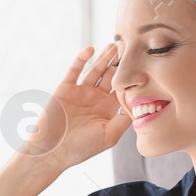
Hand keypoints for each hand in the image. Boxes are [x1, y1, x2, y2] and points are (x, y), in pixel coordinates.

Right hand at [21, 43, 134, 170]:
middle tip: (130, 47)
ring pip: (96, 69)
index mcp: (108, 109)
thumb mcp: (108, 136)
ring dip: (105, 57)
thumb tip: (139, 104)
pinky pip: (75, 70)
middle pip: (112, 75)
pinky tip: (91, 50)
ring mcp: (80, 92)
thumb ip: (124, 120)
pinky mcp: (65, 88)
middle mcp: (95, 98)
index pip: (123, 88)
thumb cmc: (81, 148)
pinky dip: (81, 59)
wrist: (52, 151)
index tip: (143, 64)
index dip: (132, 77)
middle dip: (120, 62)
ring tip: (114, 44)